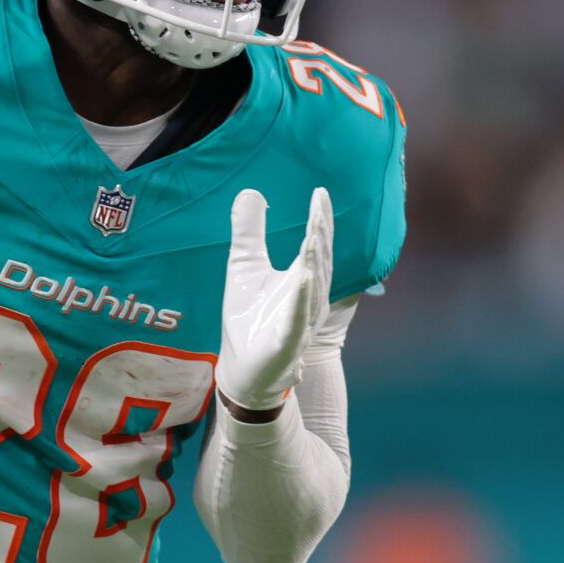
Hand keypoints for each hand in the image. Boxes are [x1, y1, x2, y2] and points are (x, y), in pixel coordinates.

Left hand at [217, 188, 333, 415]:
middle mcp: (308, 298)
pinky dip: (302, 298)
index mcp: (302, 280)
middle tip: (320, 204)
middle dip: (321, 233)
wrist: (242, 371)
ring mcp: (301, 321)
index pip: (315, 245)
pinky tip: (304, 277)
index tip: (320, 192)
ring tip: (314, 233)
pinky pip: (297, 319)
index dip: (320, 219)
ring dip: (315, 260)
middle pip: (320, 261)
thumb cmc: (249, 319)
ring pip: (313, 287)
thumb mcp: (245, 267)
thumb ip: (249, 232)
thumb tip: (250, 191)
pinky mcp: (286, 343)